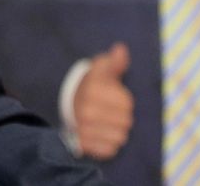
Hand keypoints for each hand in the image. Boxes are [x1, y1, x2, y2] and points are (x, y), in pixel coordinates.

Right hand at [73, 42, 133, 159]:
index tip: (113, 97)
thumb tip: (121, 49)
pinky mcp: (83, 145)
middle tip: (109, 111)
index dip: (125, 101)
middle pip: (125, 123)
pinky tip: (102, 134)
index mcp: (92, 90)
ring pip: (119, 138)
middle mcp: (86, 111)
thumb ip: (114, 61)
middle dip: (122, 117)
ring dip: (117, 131)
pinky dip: (109, 144)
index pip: (127, 105)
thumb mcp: (103, 70)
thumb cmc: (94, 86)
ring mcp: (83, 129)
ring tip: (106, 123)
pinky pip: (110, 150)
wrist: (72, 104)